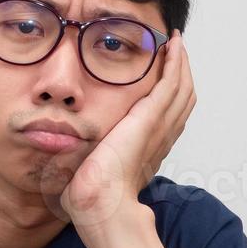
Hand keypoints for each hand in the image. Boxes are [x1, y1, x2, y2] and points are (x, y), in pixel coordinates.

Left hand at [59, 29, 195, 230]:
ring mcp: (159, 127)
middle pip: (181, 98)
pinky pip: (171, 83)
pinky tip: (172, 47)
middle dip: (180, 72)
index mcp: (148, 149)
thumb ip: (85, 161)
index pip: (167, 115)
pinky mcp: (151, 118)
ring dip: (181, 63)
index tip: (163, 76)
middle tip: (176, 50)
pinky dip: (175, 63)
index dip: (169, 94)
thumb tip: (65, 161)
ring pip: (181, 88)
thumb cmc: (90, 196)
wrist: (99, 204)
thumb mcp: (90, 171)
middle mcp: (160, 138)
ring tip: (176, 44)